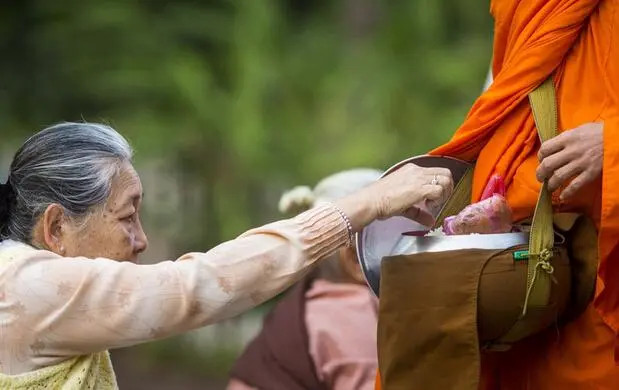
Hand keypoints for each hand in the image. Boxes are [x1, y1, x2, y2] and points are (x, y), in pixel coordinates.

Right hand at [336, 163, 452, 230]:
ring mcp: (418, 178)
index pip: (436, 171)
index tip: (436, 198)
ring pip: (446, 179)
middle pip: (446, 173)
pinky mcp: (419, 188)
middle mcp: (417, 170)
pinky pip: (439, 190)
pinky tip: (428, 207)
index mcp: (412, 170)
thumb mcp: (403, 205)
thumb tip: (430, 221)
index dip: (441, 185)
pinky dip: (438, 200)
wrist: (370, 201)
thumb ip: (419, 212)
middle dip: (447, 188)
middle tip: (438, 201)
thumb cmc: (380, 202)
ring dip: (444, 194)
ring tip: (433, 204)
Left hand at [536, 122, 602, 200]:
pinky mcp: (591, 173)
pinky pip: (575, 185)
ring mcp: (581, 163)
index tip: (541, 161)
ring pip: (558, 176)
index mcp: (568, 138)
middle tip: (540, 177)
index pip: (545, 148)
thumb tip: (554, 147)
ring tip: (549, 186)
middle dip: (540, 173)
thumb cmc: (600, 132)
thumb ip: (566, 138)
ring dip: (550, 184)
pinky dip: (567, 193)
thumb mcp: (580, 129)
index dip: (540, 156)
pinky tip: (562, 197)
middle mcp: (572, 151)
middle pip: (548, 164)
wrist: (618, 138)